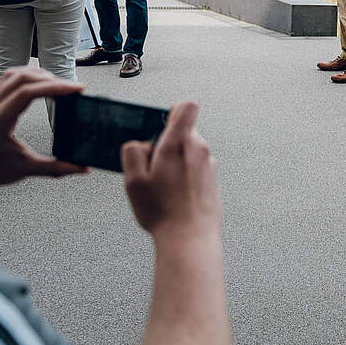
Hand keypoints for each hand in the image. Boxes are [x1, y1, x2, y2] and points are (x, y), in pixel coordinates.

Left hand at [0, 68, 86, 188]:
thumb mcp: (24, 169)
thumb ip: (55, 168)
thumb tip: (81, 168)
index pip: (27, 93)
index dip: (54, 87)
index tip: (75, 89)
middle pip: (22, 78)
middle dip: (51, 80)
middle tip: (72, 89)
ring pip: (14, 74)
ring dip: (39, 76)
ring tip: (59, 85)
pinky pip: (8, 79)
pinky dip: (28, 77)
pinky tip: (40, 84)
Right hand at [122, 102, 220, 240]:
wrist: (189, 237)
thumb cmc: (161, 210)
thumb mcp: (133, 180)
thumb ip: (133, 153)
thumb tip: (140, 143)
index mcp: (178, 144)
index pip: (187, 107)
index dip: (173, 109)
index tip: (161, 120)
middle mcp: (198, 149)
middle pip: (183, 131)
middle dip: (165, 142)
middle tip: (151, 167)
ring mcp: (208, 164)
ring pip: (188, 150)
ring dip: (174, 160)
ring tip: (161, 186)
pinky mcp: (212, 178)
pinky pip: (195, 167)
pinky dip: (184, 174)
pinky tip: (173, 194)